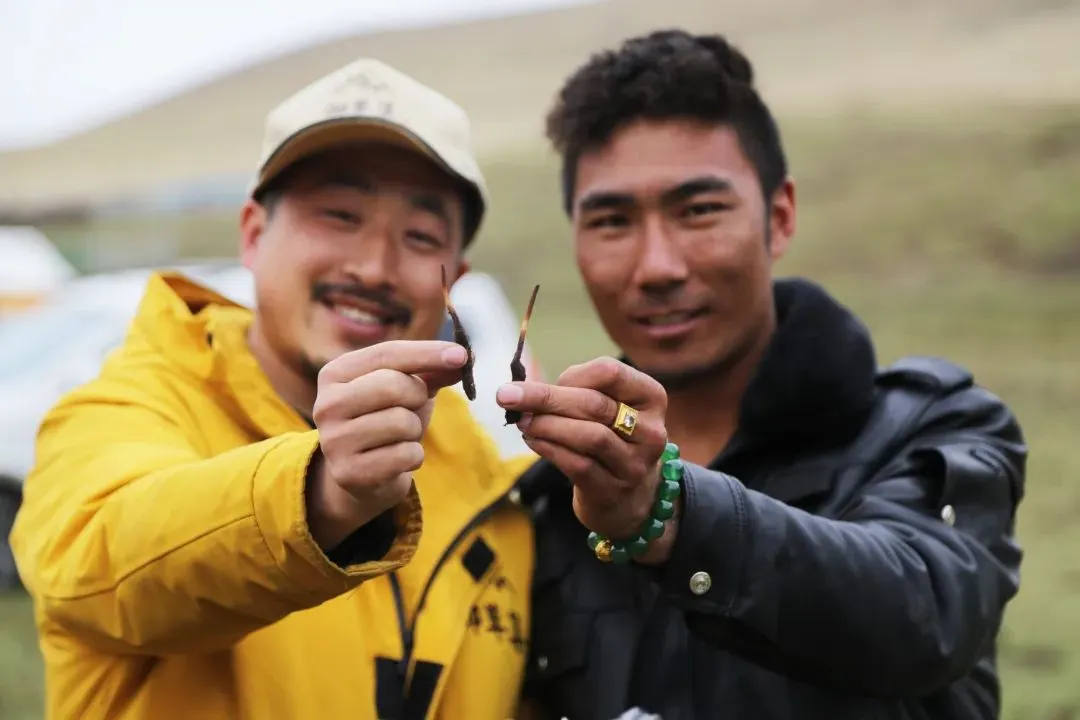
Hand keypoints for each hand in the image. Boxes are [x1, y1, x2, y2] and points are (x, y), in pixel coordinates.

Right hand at [307, 340, 466, 548]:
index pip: (386, 353)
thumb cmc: (386, 421)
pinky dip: (413, 456)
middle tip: (412, 408)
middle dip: (417, 397)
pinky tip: (397, 459)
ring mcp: (334, 440)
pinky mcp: (348, 473)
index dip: (427, 353)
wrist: (364, 476)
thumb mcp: (408, 390)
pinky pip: (405, 455)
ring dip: (415, 430)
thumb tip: (462, 358)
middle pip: (393, 385)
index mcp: (335, 374)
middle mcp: (326, 404)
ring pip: (401, 422)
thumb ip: (432, 372)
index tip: (462, 354)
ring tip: (400, 437)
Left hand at [496, 357, 675, 560]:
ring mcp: (635, 464)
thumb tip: (525, 389)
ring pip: (589, 436)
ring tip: (522, 421)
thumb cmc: (610, 439)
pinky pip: (578, 465)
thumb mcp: (606, 409)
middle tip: (507, 395)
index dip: (572, 374)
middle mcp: (650, 431)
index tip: (545, 380)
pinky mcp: (613, 491)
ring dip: (547, 425)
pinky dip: (549, 449)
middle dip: (545, 398)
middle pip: (595, 404)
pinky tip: (532, 440)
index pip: (611, 372)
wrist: (628, 499)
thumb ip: (575, 392)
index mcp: (650, 398)